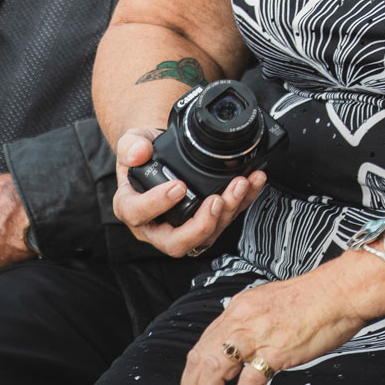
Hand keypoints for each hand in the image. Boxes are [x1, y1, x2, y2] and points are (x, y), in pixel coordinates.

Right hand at [112, 127, 265, 257]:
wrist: (163, 153)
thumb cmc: (145, 153)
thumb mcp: (131, 142)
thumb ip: (131, 146)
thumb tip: (138, 153)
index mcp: (132, 207)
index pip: (139, 214)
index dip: (158, 204)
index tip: (178, 186)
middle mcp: (157, 225)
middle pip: (176, 242)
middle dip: (201, 225)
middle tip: (216, 200)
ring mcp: (182, 227)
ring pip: (206, 235)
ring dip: (227, 212)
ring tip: (240, 185)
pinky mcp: (206, 221)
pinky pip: (225, 219)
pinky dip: (242, 202)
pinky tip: (253, 182)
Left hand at [185, 266, 376, 384]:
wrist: (342, 289)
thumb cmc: (316, 296)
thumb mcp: (272, 301)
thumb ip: (253, 319)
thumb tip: (242, 338)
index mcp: (241, 307)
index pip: (204, 341)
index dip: (194, 367)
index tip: (194, 380)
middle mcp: (243, 319)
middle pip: (201, 355)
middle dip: (192, 381)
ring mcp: (257, 335)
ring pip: (214, 367)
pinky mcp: (275, 351)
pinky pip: (248, 379)